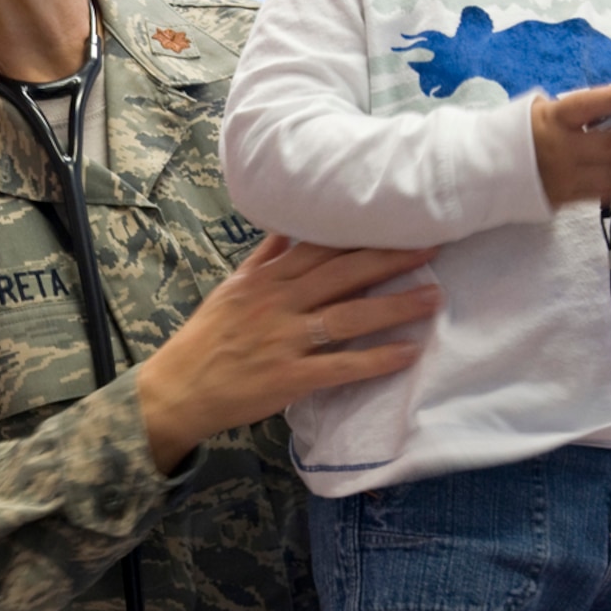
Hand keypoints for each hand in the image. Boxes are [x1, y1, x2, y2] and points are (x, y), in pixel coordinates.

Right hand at [136, 236, 440, 474]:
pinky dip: (375, 360)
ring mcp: (284, 341)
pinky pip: (341, 366)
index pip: (321, 247)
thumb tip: (285, 228)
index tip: (398, 221)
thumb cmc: (205, 340)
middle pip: (342, 275)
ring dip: (394, 307)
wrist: (178, 390)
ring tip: (433, 297)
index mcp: (265, 279)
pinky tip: (407, 353)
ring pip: (348, 317)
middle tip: (433, 247)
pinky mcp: (289, 378)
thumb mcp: (229, 289)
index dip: (361, 234)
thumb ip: (263, 260)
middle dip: (389, 260)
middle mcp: (277, 303)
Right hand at [530, 82, 610, 208]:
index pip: (585, 106)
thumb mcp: (537, 111)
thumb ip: (571, 109)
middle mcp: (560, 149)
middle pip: (610, 146)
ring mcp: (564, 176)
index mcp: (552, 120)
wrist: (488, 170)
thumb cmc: (518, 133)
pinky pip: (601, 192)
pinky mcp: (564, 197)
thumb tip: (610, 103)